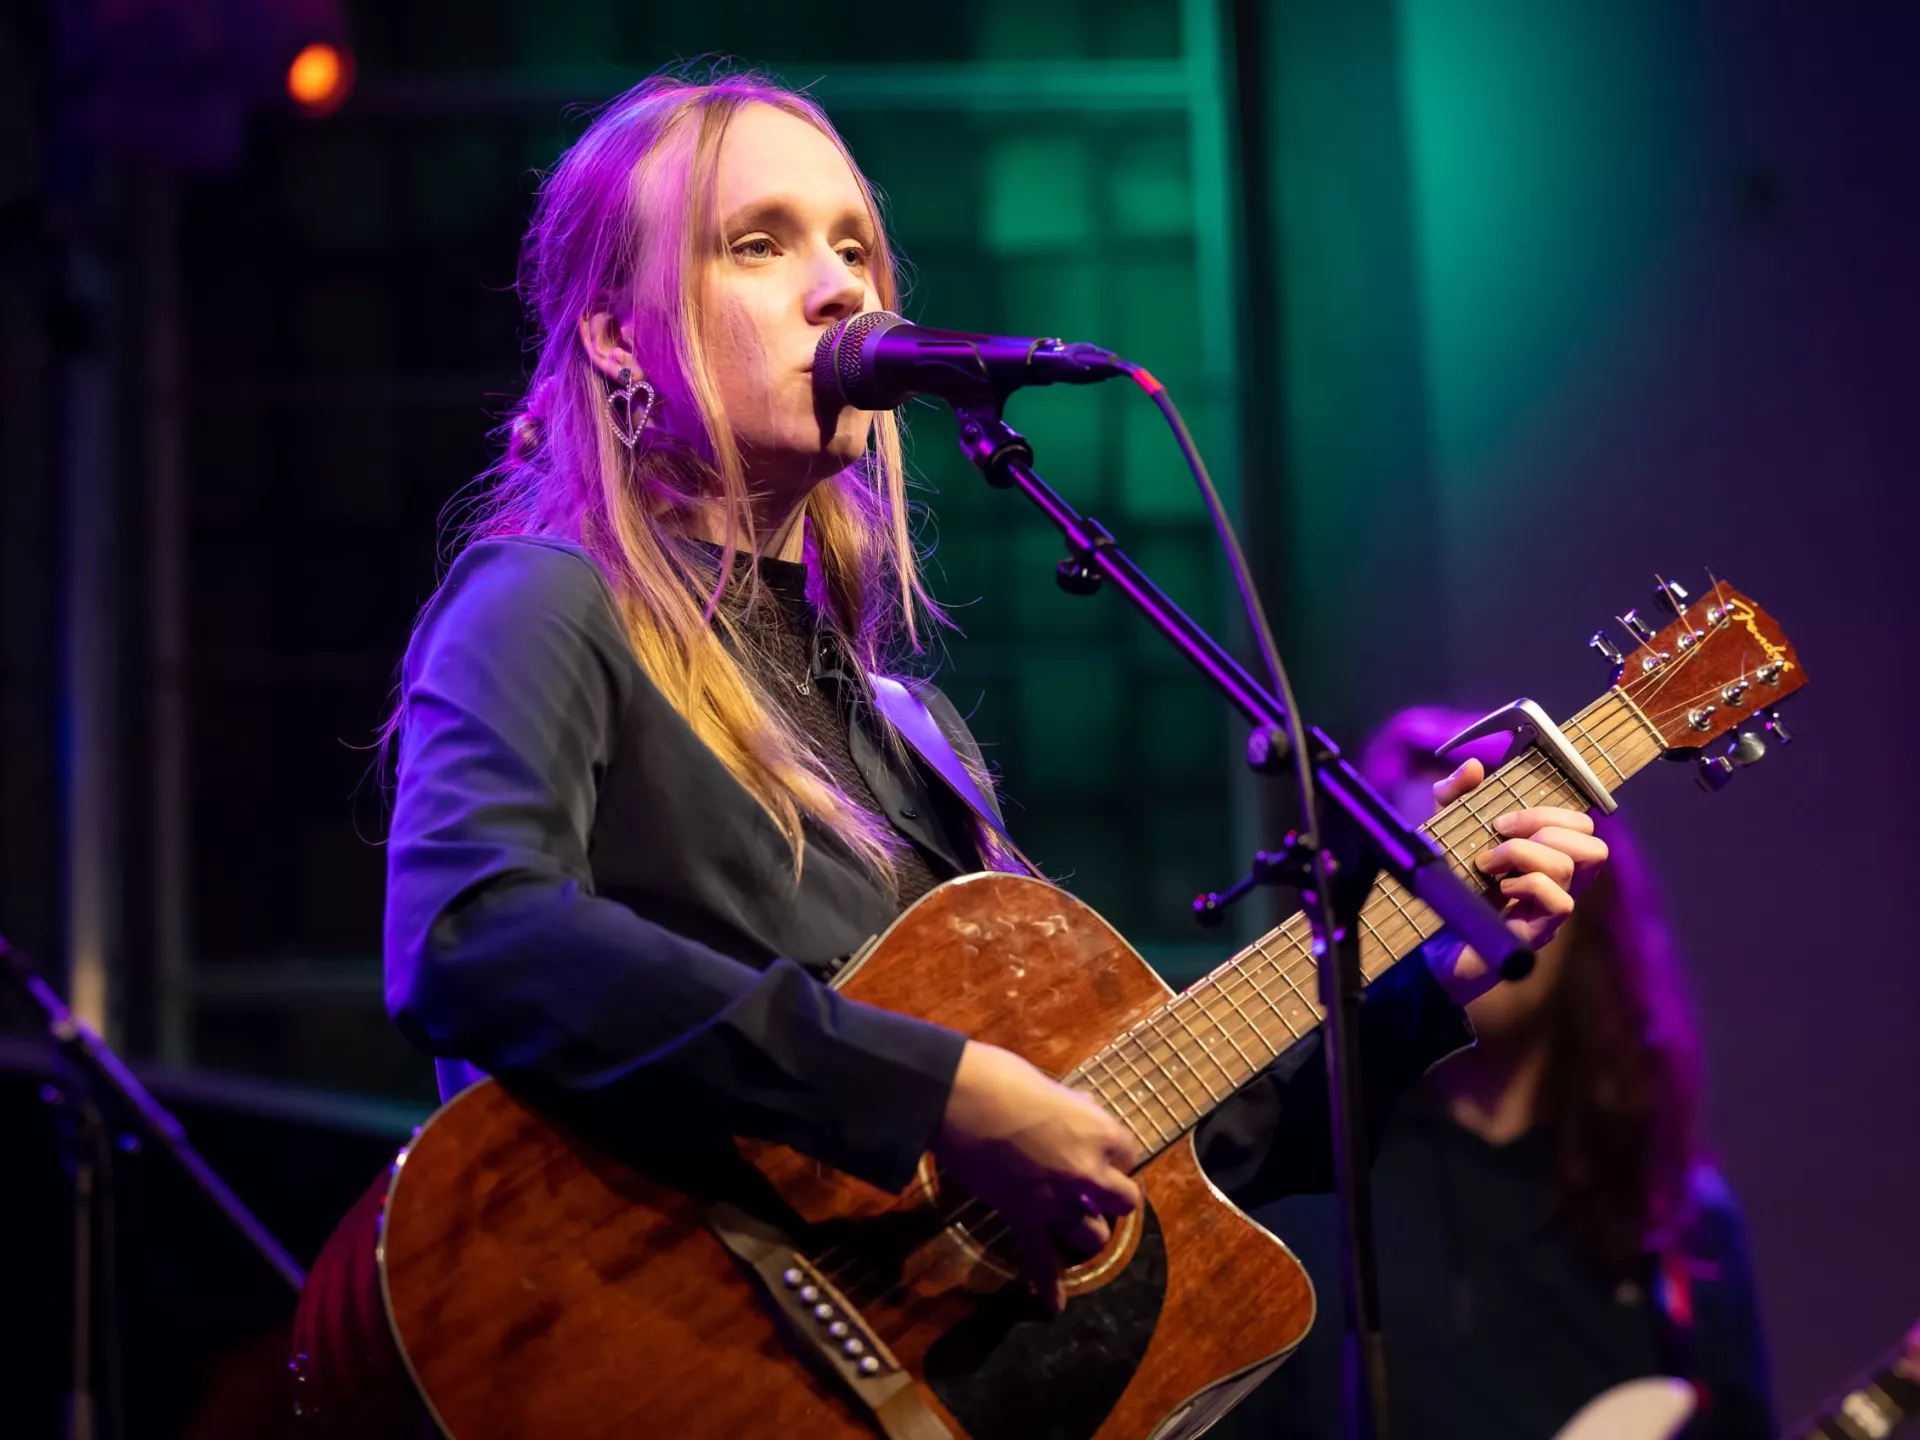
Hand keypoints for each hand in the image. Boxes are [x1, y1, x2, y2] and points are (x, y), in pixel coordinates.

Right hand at [932, 1041, 1140, 1312]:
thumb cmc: (1002, 1079)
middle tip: (1087, 1187)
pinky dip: (1047, 1284)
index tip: (1091, 1146)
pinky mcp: (1022, 1215)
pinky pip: (1039, 1258)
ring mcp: (1056, 1199)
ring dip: (1085, 1230)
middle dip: (1108, 1195)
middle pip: (1124, 1200)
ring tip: (1072, 1223)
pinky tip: (1053, 1304)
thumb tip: (1079, 1113)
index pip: (1128, 1152)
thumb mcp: (1052, 1087)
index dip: (1109, 1152)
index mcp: (1100, 1131)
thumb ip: (1073, 1110)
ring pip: (1093, 1235)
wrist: (958, 1096)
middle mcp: (1088, 1171)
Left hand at [1421, 758, 1608, 1005]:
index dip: (1549, 811)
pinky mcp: (1537, 934)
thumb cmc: (1446, 890)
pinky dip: (1528, 885)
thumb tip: (1474, 767)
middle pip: (1594, 844)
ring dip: (1525, 853)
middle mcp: (1558, 884)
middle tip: (1499, 838)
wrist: (1427, 947)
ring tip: (1488, 864)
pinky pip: (1560, 902)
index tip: (1500, 819)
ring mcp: (1550, 911)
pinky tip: (1499, 892)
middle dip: (1545, 827)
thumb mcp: (1444, 832)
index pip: (1582, 823)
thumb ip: (1454, 796)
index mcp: (1545, 857)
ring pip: (1573, 866)